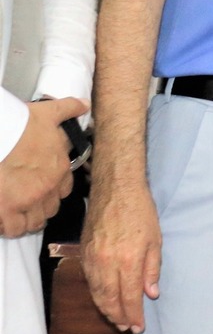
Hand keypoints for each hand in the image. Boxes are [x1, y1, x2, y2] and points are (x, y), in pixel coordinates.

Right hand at [0, 98, 84, 237]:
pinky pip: (14, 229)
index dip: (51, 189)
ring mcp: (28, 202)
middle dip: (39, 205)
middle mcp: (48, 188)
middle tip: (23, 199)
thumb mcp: (44, 113)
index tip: (40, 187)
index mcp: (58, 168)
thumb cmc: (14, 128)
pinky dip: (8, 227)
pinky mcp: (7, 212)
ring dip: (25, 218)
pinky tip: (2, 219)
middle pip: (50, 207)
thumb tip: (84, 104)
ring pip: (35, 221)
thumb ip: (66, 110)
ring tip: (12, 210)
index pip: (64, 188)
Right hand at [81, 173, 160, 333]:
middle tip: (127, 327)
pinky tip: (104, 299)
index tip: (138, 327)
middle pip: (109, 299)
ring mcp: (92, 258)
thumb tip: (150, 294)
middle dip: (118, 316)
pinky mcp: (83, 253)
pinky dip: (97, 294)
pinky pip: (89, 280)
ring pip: (96, 292)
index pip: (129, 297)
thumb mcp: (155, 240)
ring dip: (105, 308)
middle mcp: (106, 263)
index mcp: (127, 260)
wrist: (115, 189)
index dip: (133, 314)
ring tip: (116, 319)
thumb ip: (152, 269)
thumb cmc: (141, 212)